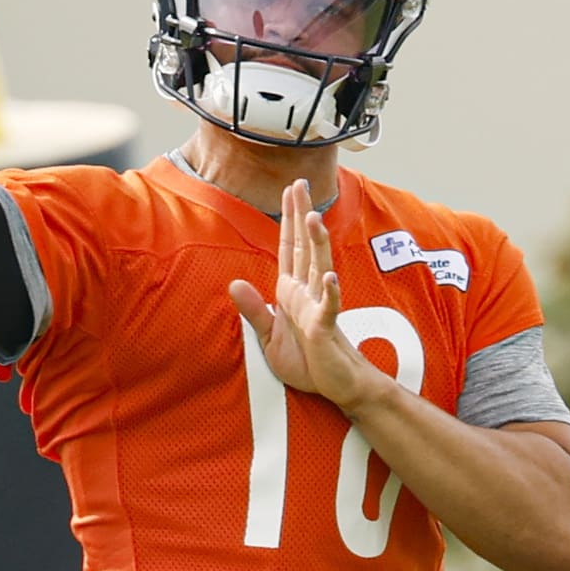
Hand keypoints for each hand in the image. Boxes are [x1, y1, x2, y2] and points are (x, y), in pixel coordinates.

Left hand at [228, 179, 391, 411]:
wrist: (335, 386)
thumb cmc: (307, 360)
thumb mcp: (269, 337)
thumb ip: (254, 311)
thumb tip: (234, 284)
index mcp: (293, 291)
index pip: (290, 248)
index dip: (289, 219)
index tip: (291, 191)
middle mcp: (308, 292)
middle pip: (305, 247)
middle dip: (302, 215)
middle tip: (301, 184)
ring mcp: (319, 307)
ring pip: (318, 268)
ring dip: (316, 243)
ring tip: (313, 218)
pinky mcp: (326, 327)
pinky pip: (329, 307)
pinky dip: (330, 292)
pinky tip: (330, 276)